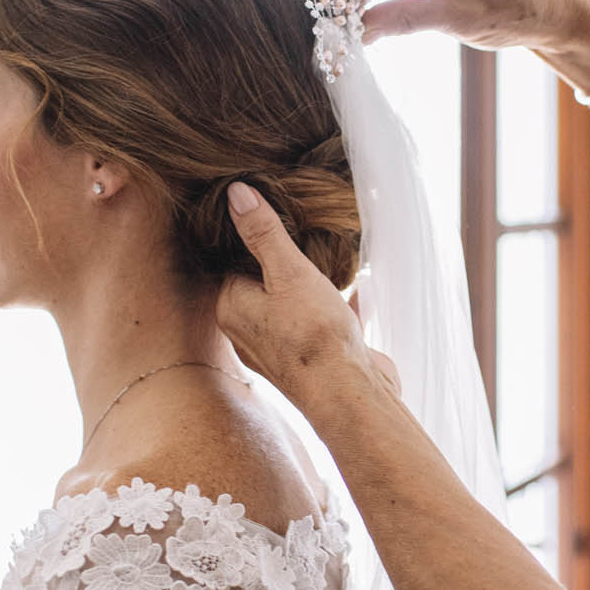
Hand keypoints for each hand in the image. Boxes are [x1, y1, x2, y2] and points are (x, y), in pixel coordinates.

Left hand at [217, 181, 401, 408]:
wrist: (351, 396)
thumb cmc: (316, 336)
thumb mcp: (289, 271)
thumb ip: (263, 232)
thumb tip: (236, 194)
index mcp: (232, 308)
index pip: (234, 261)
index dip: (256, 239)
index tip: (282, 218)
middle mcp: (249, 332)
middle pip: (263, 283)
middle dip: (286, 262)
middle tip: (310, 234)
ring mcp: (281, 349)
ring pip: (292, 304)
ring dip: (312, 285)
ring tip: (332, 260)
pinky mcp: (313, 360)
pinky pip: (319, 324)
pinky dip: (334, 306)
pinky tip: (357, 290)